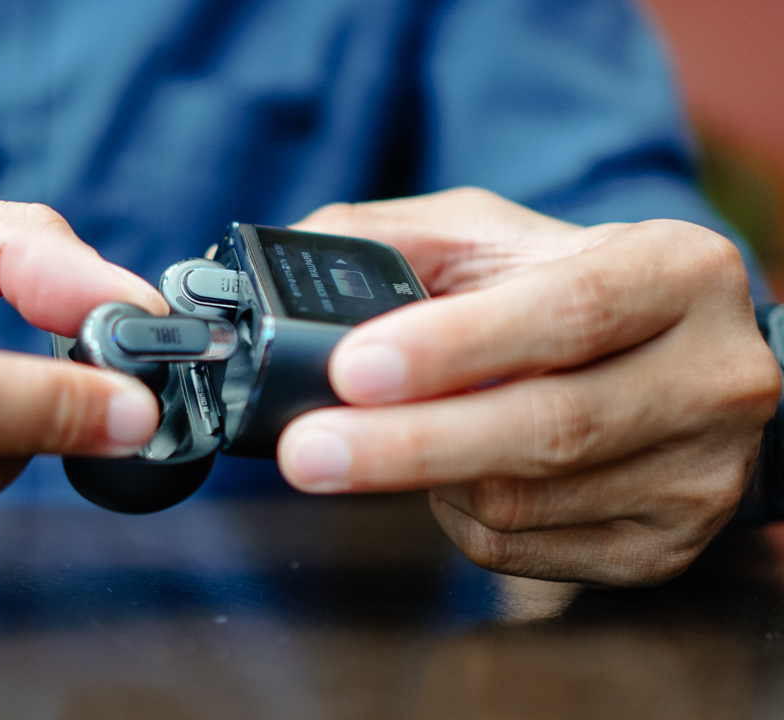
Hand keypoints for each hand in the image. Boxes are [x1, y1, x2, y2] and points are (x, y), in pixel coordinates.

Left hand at [277, 188, 780, 585]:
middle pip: (551, 428)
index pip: (571, 312)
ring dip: (427, 478)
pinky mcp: (665, 546)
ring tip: (397, 434)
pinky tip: (454, 476)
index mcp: (677, 271)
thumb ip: (391, 242)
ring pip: (524, 502)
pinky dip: (456, 517)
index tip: (354, 369)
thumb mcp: (484, 236)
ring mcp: (701, 473)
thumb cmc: (556, 289)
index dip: (457, 348)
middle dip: (407, 445)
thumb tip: (285, 277)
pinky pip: (522, 551)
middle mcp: (714, 374)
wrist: (659, 360)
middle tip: (307, 450)